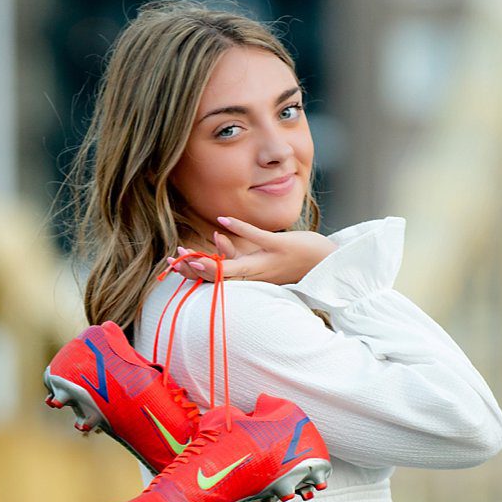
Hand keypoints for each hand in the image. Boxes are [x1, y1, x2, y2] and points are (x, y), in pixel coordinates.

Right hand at [167, 216, 335, 285]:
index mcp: (252, 280)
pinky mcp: (281, 247)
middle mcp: (258, 275)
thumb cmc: (293, 263)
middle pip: (221, 278)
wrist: (328, 266)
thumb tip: (217, 236)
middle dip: (195, 271)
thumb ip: (238, 252)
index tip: (173, 264)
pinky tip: (223, 220)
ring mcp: (269, 262)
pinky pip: (257, 238)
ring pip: (236, 265)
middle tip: (173, 262)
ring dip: (211, 258)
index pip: (218, 281)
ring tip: (189, 251)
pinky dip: (240, 229)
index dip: (193, 274)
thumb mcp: (261, 262)